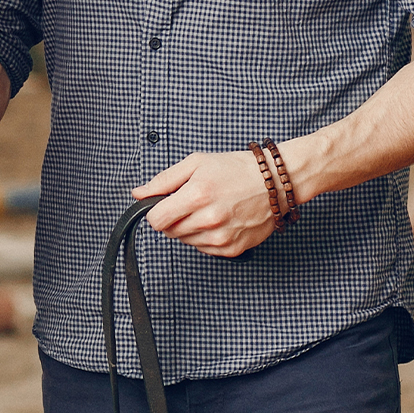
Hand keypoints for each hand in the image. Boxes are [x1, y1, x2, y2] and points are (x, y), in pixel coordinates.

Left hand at [132, 150, 278, 257]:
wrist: (274, 182)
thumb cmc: (236, 169)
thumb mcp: (195, 163)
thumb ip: (162, 180)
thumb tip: (138, 194)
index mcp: (197, 196)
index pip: (156, 220)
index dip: (156, 212)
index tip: (164, 205)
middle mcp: (209, 220)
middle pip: (170, 232)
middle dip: (174, 217)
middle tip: (192, 201)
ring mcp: (221, 238)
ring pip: (186, 241)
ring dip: (190, 227)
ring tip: (209, 208)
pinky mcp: (232, 249)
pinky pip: (204, 249)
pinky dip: (206, 236)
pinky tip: (219, 219)